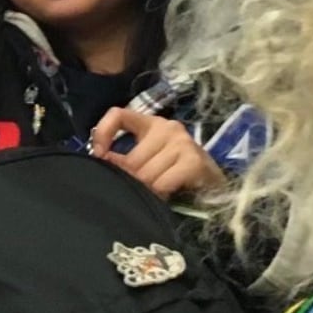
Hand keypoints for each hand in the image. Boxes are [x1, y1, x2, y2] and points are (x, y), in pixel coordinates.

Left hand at [89, 108, 226, 200]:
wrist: (214, 187)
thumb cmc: (177, 174)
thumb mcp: (148, 162)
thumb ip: (126, 161)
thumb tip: (101, 166)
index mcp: (152, 123)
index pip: (119, 115)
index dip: (103, 133)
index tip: (99, 156)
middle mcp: (167, 127)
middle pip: (131, 158)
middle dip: (129, 181)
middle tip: (136, 193)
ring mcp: (182, 142)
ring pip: (145, 173)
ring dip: (146, 191)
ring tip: (154, 197)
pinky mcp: (192, 161)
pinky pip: (161, 183)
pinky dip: (159, 194)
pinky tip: (166, 198)